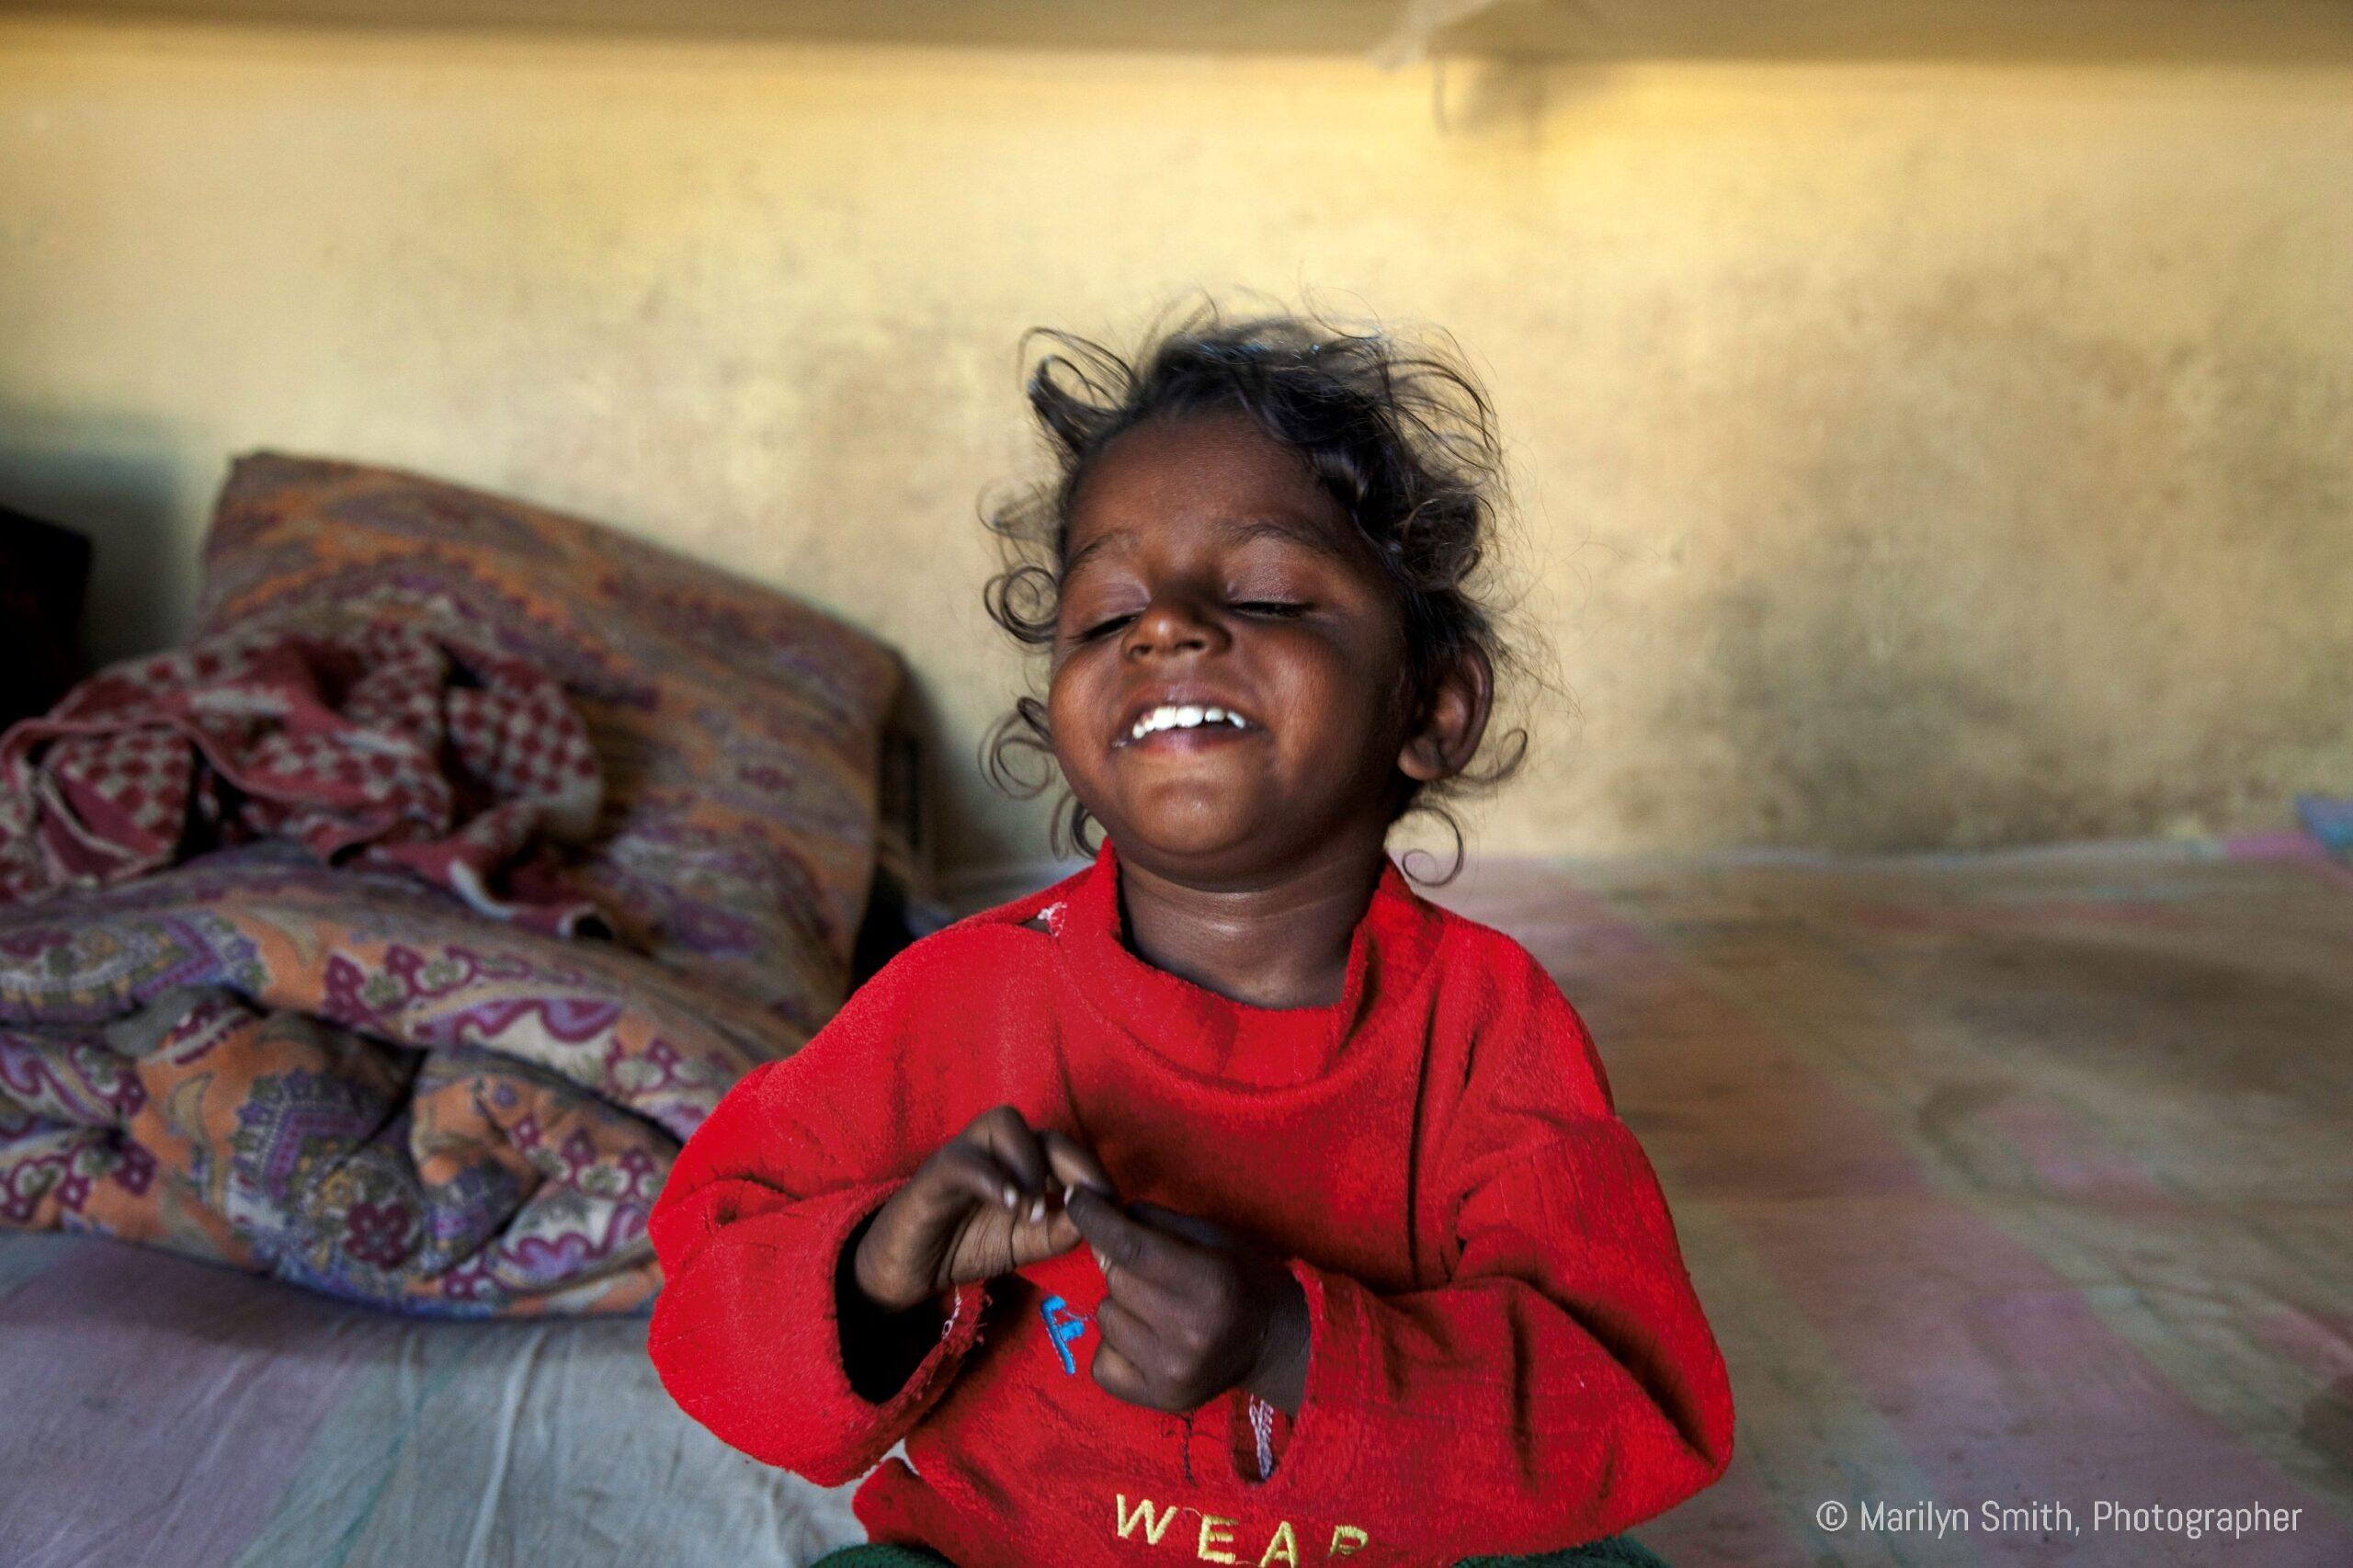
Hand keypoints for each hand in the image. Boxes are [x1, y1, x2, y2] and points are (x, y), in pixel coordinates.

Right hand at [853, 1105, 1116, 1313]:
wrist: (908, 1269)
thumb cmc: (966, 1245)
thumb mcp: (1024, 1244)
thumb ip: (1059, 1231)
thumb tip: (1099, 1217)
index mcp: (1021, 1161)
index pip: (1066, 1149)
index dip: (1093, 1171)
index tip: (1112, 1207)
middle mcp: (996, 1148)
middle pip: (1043, 1131)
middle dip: (1074, 1164)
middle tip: (1086, 1204)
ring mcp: (965, 1153)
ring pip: (1004, 1122)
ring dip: (1030, 1164)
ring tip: (1034, 1210)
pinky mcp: (935, 1172)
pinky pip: (966, 1160)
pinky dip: (993, 1179)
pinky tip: (1010, 1206)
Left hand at [1064, 1189, 1310, 1415]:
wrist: (1273, 1342)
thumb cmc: (1240, 1278)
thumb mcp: (1211, 1237)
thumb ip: (1157, 1224)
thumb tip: (1103, 1218)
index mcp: (1209, 1282)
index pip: (1133, 1248)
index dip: (1097, 1221)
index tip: (1075, 1200)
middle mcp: (1191, 1331)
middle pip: (1116, 1281)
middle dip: (1123, 1267)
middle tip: (1152, 1274)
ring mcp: (1174, 1371)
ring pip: (1106, 1318)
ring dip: (1121, 1307)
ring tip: (1156, 1310)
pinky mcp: (1162, 1399)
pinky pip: (1102, 1363)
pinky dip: (1115, 1348)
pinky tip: (1146, 1342)